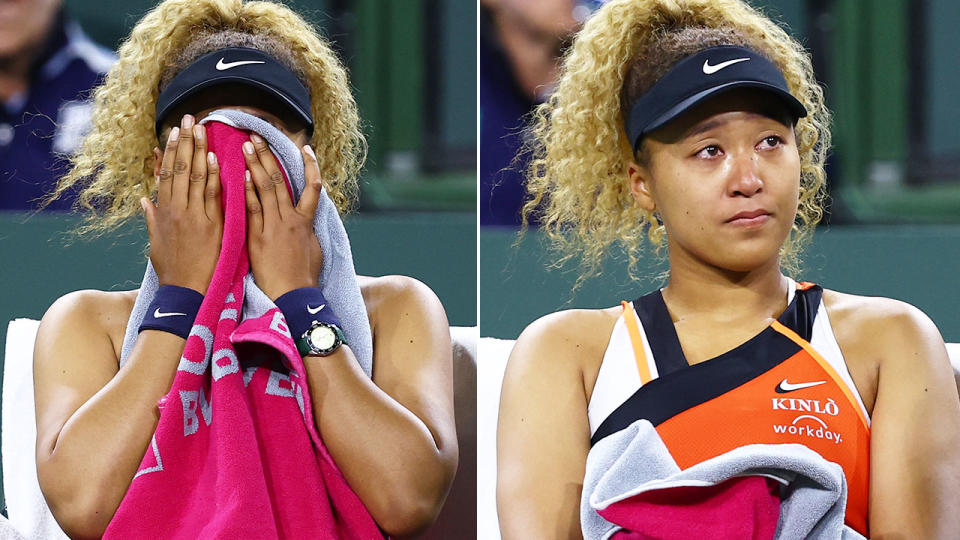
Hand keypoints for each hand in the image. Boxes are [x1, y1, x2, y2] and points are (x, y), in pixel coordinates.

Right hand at [142, 115, 222, 293]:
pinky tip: (215, 158)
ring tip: (202, 129)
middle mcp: (176, 210)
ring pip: (195, 177)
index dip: (170, 151)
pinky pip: (212, 196)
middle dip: (185, 142)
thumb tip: (144, 199)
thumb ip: (152, 217)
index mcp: (163, 212)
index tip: (174, 131)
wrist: (186, 292)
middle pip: (180, 169)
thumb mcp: (155, 242)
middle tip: (190, 118)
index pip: (166, 174)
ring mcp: (194, 216)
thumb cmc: (172, 269)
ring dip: (199, 151)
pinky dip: (213, 176)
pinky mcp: (211, 226)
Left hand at [242, 133, 323, 300]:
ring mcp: (274, 226)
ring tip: (246, 145)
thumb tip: (307, 219)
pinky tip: (240, 176)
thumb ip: (308, 230)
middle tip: (257, 136)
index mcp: (306, 221)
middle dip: (269, 156)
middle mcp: (291, 219)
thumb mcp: (314, 249)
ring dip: (255, 165)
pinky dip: (247, 191)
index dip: (310, 165)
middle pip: (280, 180)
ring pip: (266, 189)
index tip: (305, 148)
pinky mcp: (259, 236)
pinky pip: (253, 209)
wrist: (292, 296)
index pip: (313, 186)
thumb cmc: (304, 277)